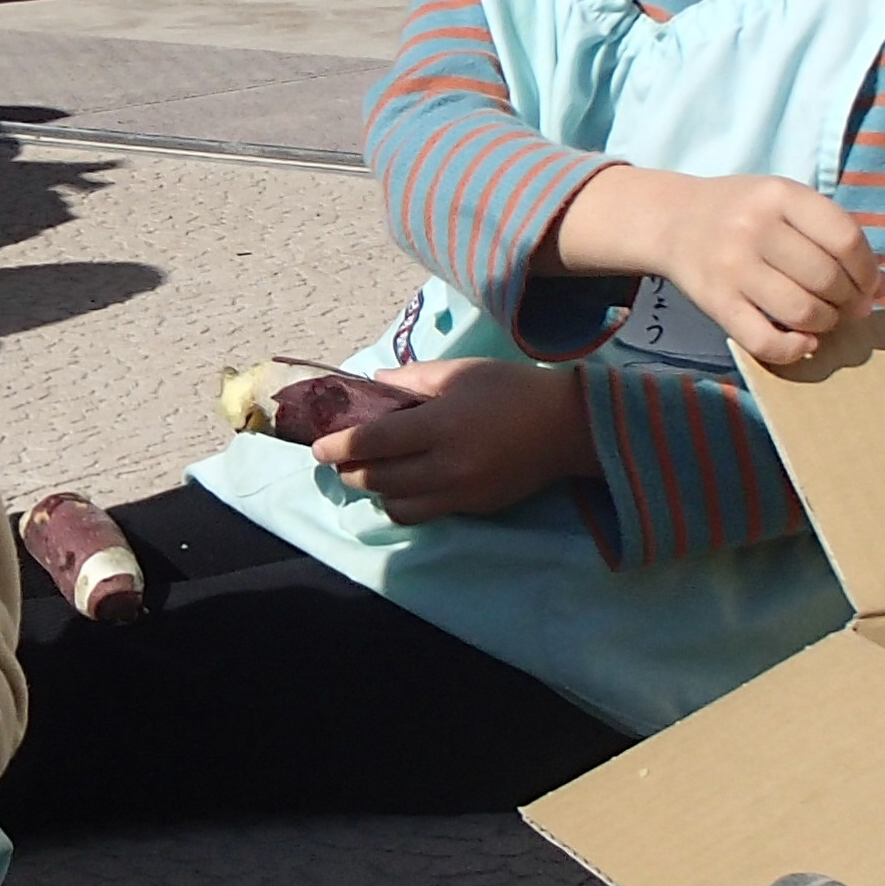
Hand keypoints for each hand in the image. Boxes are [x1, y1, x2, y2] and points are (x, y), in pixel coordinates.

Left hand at [313, 358, 592, 522]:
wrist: (566, 427)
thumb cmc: (511, 389)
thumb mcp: (460, 371)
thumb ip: (411, 379)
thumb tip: (372, 385)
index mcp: (441, 425)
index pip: (372, 442)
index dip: (339, 447)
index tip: (318, 447)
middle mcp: (446, 466)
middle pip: (378, 480)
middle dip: (350, 472)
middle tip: (340, 460)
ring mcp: (460, 493)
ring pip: (397, 506)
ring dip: (375, 492)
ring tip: (371, 474)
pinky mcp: (473, 508)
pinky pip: (425, 513)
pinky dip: (404, 502)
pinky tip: (404, 484)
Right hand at [563, 165, 878, 368]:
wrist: (674, 222)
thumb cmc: (744, 213)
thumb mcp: (787, 204)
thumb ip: (833, 236)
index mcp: (780, 195)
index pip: (845, 239)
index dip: (868, 270)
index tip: (870, 284)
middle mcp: (755, 228)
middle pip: (827, 279)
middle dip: (849, 302)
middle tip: (847, 307)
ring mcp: (732, 267)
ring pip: (802, 312)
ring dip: (825, 324)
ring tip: (823, 319)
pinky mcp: (716, 303)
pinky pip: (765, 341)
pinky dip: (794, 350)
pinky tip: (802, 342)